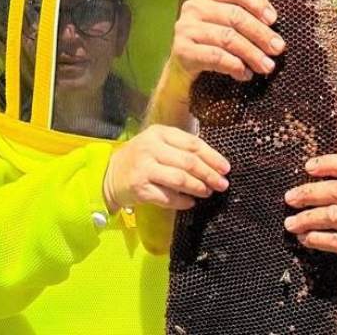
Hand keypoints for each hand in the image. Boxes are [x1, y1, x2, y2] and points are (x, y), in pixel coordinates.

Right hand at [102, 124, 229, 213]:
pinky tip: (190, 203)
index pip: (192, 143)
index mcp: (159, 133)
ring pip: (180, 179)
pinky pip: (167, 196)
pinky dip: (182, 201)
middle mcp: (151, 148)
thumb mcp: (158, 145)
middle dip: (209, 174)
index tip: (226, 168)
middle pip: (189, 162)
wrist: (110, 175)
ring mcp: (144, 167)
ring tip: (207, 192)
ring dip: (198, 188)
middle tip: (222, 184)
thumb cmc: (141, 158)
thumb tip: (214, 164)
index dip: (212, 157)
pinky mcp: (139, 187)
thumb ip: (181, 149)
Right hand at [169, 0, 284, 86]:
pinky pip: (215, 56)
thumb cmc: (210, 42)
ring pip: (227, 37)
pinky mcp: (182, 50)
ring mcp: (186, 28)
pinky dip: (234, 65)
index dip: (257, 3)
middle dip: (260, 33)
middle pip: (234, 15)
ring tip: (266, 66)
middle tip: (277, 49)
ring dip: (252, 53)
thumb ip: (245, 19)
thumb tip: (275, 36)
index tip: (273, 20)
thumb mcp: (226, 24)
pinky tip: (245, 74)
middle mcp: (194, 7)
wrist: (181, 68)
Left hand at [283, 154, 336, 283]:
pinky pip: (335, 240)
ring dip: (306, 218)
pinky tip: (304, 238)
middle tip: (289, 198)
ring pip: (333, 215)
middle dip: (309, 193)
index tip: (307, 167)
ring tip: (291, 223)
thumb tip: (306, 176)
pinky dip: (314, 238)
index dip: (329, 163)